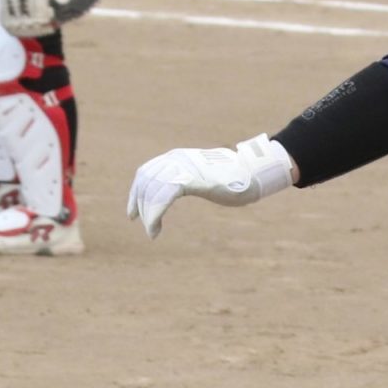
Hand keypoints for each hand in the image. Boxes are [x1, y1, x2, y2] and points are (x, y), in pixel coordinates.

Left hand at [126, 135, 296, 237]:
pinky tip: (155, 227)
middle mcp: (176, 159)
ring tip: (151, 230)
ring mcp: (183, 167)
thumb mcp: (205, 177)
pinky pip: (163, 197)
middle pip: (146, 181)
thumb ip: (190, 180)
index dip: (136, 193)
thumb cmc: (235, 179)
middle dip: (140, 205)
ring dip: (148, 213)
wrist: (254, 174)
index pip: (146, 172)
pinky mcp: (190, 179)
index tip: (133, 213)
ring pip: (152, 191)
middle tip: (143, 224)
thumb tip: (183, 188)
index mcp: (177, 157)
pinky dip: (155, 214)